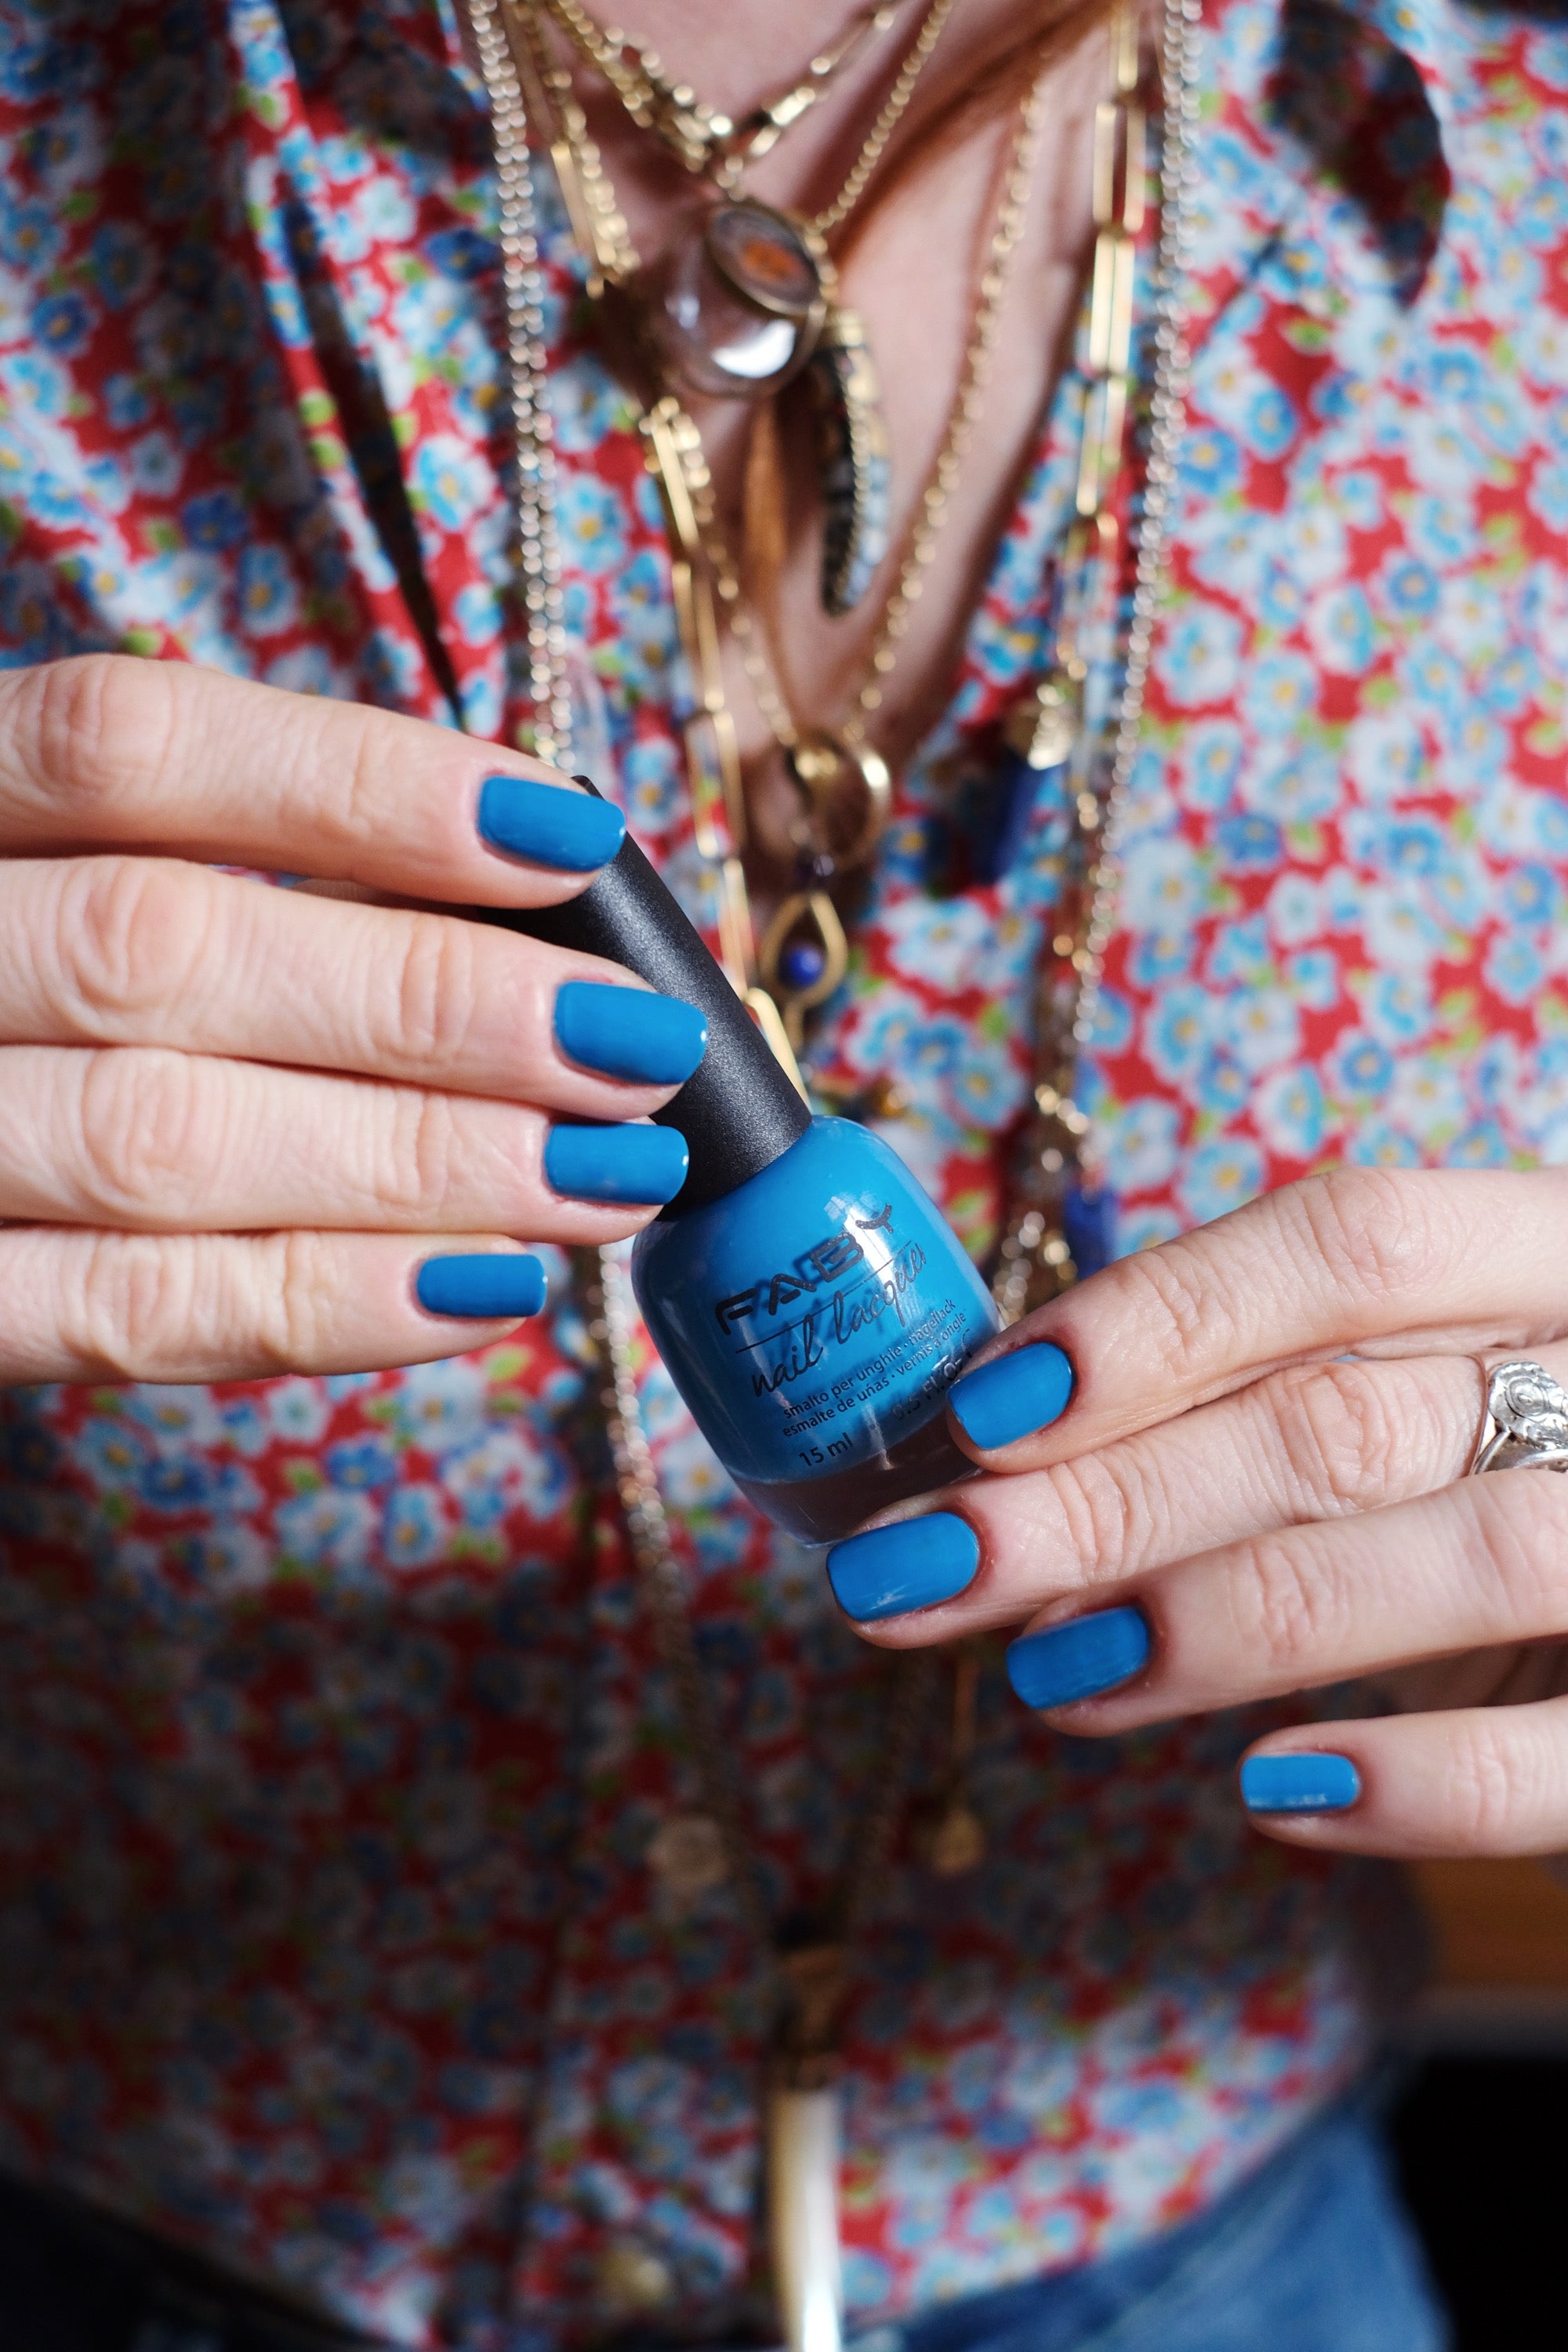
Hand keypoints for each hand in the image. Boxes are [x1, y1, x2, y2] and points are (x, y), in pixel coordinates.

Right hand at [0, 657, 704, 1383]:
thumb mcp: (34, 869)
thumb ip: (195, 863)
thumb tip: (513, 894)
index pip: (130, 747)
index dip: (361, 785)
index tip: (567, 839)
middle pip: (165, 951)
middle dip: (432, 1004)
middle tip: (632, 1048)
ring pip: (160, 1142)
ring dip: (420, 1165)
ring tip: (608, 1178)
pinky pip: (120, 1318)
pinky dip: (322, 1304)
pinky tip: (484, 1292)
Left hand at [826, 1168, 1567, 1860]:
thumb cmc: (1508, 1463)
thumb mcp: (1424, 1381)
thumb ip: (1261, 1389)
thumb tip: (993, 1458)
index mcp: (1554, 1254)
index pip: (1356, 1241)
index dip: (1158, 1318)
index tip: (978, 1407)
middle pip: (1352, 1420)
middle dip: (1107, 1499)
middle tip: (917, 1568)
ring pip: (1464, 1560)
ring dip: (1223, 1620)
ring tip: (1046, 1669)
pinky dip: (1420, 1782)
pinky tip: (1268, 1791)